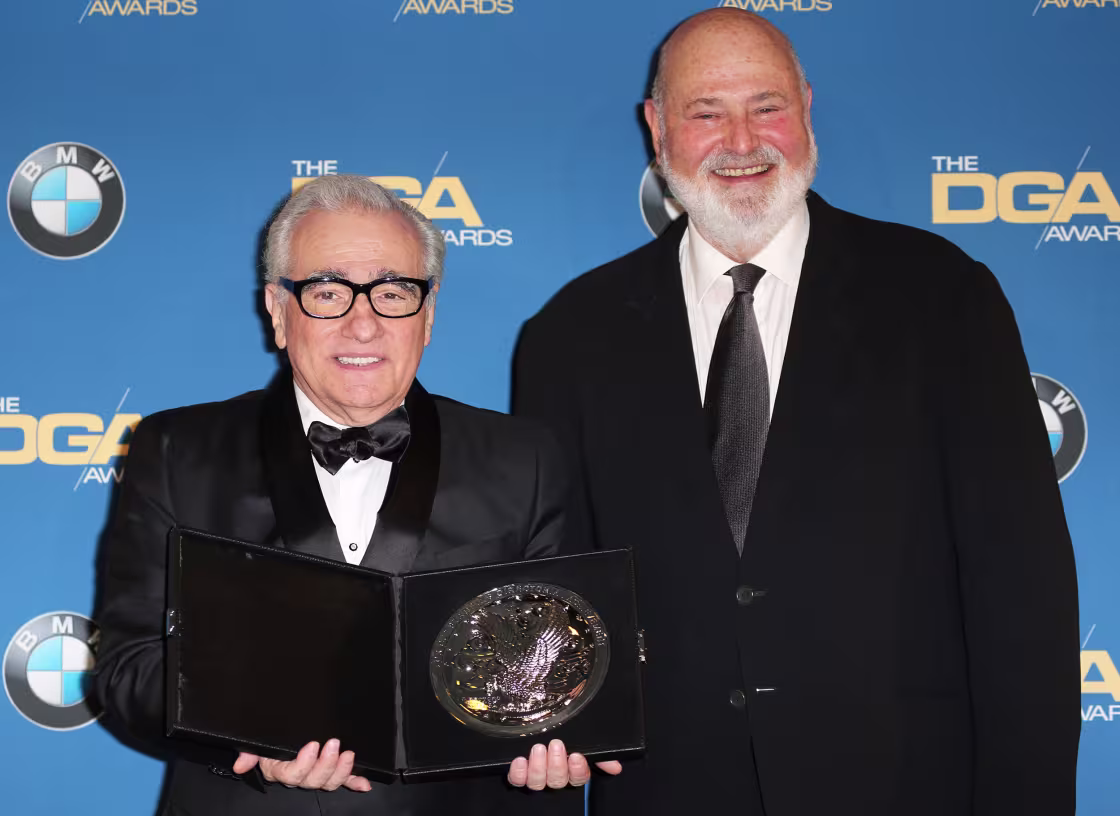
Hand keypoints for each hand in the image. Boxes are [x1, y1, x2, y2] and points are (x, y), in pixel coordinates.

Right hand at [232, 739, 371, 791]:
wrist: (282, 733)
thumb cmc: (269, 738)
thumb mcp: (258, 742)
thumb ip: (250, 752)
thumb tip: (241, 764)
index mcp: (280, 769)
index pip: (291, 773)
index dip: (304, 763)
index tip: (312, 745)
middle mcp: (299, 775)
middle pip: (313, 780)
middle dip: (326, 764)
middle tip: (333, 745)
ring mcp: (317, 774)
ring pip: (329, 782)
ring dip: (341, 771)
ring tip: (348, 755)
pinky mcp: (332, 771)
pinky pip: (344, 781)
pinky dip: (355, 781)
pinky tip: (365, 783)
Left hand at [507, 739, 622, 789]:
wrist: (537, 724)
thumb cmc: (564, 735)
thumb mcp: (583, 739)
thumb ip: (600, 754)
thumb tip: (615, 766)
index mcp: (572, 770)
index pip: (579, 778)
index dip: (577, 770)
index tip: (576, 756)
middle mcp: (554, 776)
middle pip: (557, 781)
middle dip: (557, 764)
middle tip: (555, 744)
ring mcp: (536, 776)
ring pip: (537, 783)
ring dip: (538, 767)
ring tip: (538, 749)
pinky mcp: (519, 774)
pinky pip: (517, 781)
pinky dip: (518, 773)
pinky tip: (520, 761)